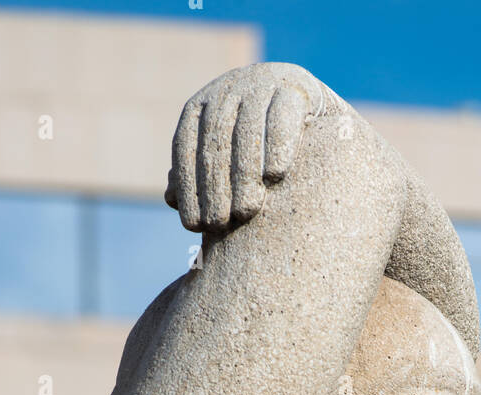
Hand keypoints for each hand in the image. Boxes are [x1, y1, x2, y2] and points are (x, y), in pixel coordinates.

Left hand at [165, 63, 331, 232]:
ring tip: (245, 211)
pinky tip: (274, 176)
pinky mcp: (295, 87)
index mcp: (202, 104)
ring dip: (243, 173)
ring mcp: (261, 82)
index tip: (194, 226)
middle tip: (218, 224)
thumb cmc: (259, 144)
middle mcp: (227, 88)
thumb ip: (198, 173)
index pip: (186, 145)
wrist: (309, 108)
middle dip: (214, 186)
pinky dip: (277, 145)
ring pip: (247, 129)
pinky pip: (282, 115)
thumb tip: (171, 198)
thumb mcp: (225, 157)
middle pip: (215, 140)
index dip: (188, 187)